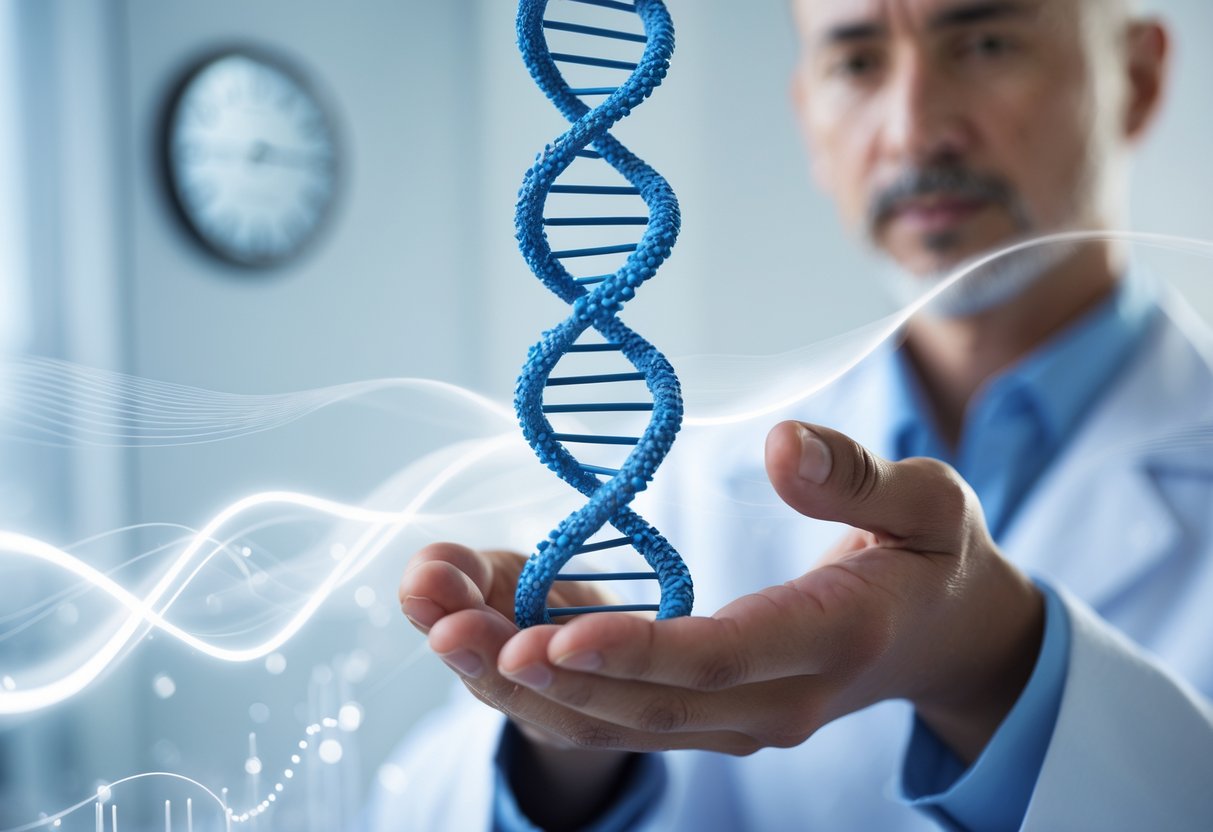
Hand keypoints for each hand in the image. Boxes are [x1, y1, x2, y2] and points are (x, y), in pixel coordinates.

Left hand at [398, 421, 1043, 814]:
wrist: (943, 638)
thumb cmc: (933, 561)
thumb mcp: (928, 504)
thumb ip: (857, 479)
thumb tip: (781, 443)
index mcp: (824, 643)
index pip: (718, 658)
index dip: (634, 649)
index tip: (545, 632)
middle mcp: (766, 703)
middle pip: (634, 704)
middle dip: (527, 667)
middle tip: (438, 617)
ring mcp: (728, 719)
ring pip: (604, 716)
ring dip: (510, 674)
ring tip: (431, 610)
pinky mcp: (699, 708)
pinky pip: (607, 699)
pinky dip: (537, 662)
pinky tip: (481, 604)